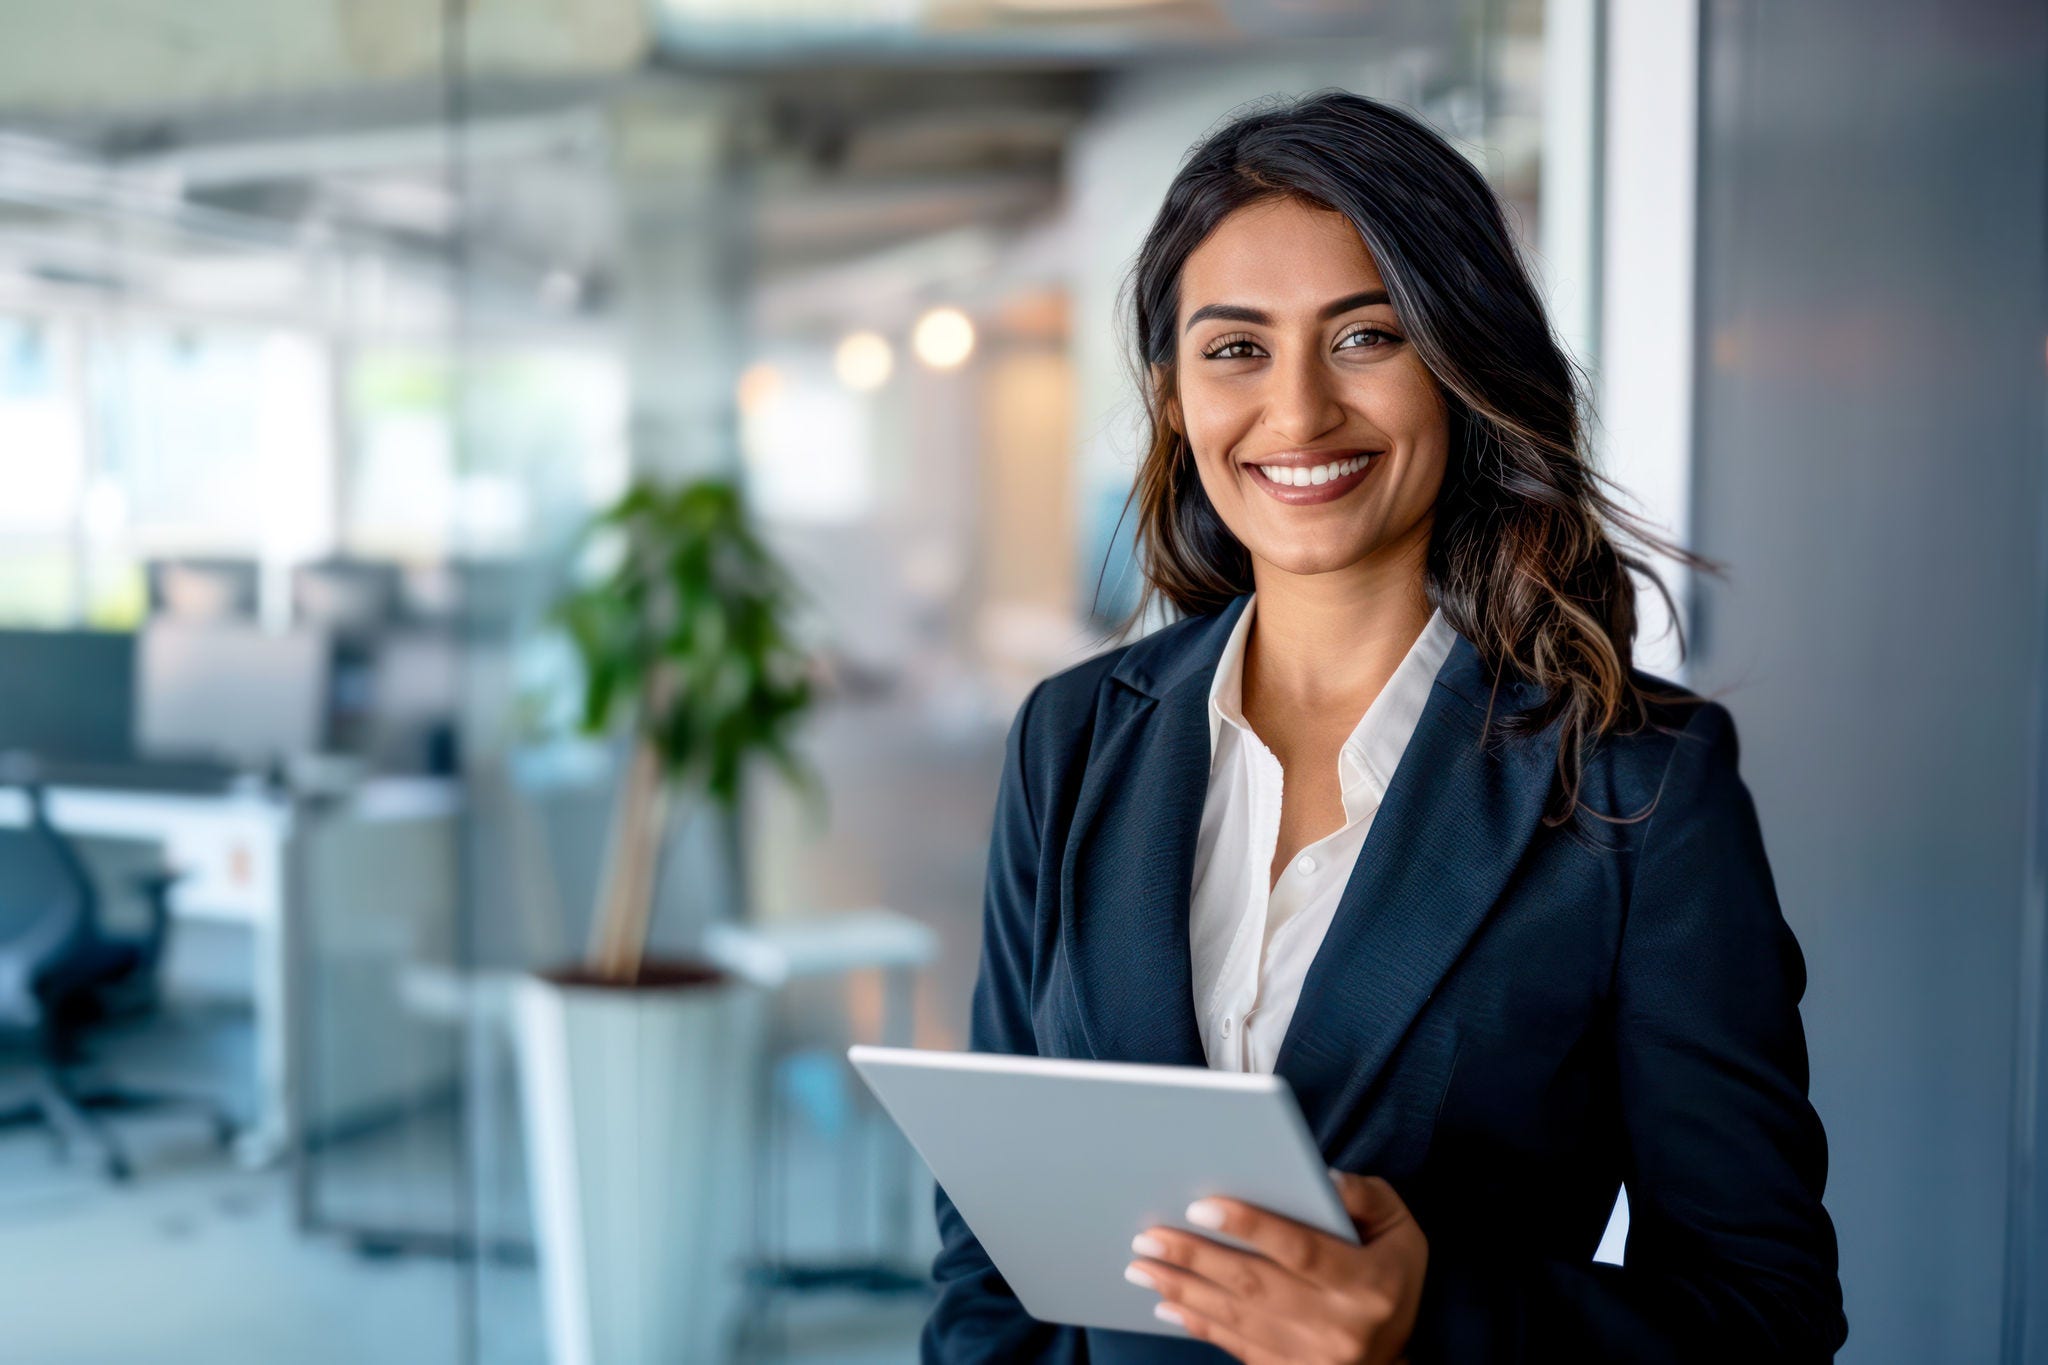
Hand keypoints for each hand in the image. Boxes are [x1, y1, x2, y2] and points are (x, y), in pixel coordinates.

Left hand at [1124, 1170, 1428, 1364]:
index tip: (1200, 1206)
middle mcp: (1339, 1326)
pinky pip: (1236, 1348)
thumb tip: (1323, 1177)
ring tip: (1141, 1265)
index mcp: (1367, 1283)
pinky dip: (1198, 1325)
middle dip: (1195, 1257)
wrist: (1398, 1353)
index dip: (1250, 1226)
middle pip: (1255, 1285)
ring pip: (1237, 1319)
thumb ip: (1365, 1196)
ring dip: (1183, 1290)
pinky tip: (1166, 1303)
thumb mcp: (1400, 1227)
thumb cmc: (1393, 1274)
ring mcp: (1314, 1357)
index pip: (1300, 1249)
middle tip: (1148, 1235)